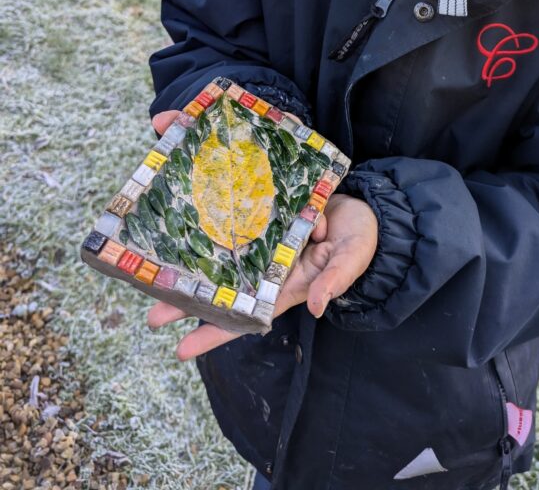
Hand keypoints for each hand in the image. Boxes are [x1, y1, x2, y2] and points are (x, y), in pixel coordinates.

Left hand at [148, 102, 378, 359]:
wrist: (365, 207)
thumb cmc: (360, 240)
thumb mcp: (351, 260)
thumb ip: (335, 281)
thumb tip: (318, 306)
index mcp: (286, 286)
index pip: (245, 317)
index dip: (214, 335)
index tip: (180, 351)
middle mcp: (267, 269)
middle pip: (222, 289)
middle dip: (188, 302)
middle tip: (151, 314)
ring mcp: (264, 244)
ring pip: (221, 256)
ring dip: (193, 261)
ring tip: (157, 266)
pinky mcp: (266, 218)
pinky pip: (238, 223)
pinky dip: (220, 223)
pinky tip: (191, 220)